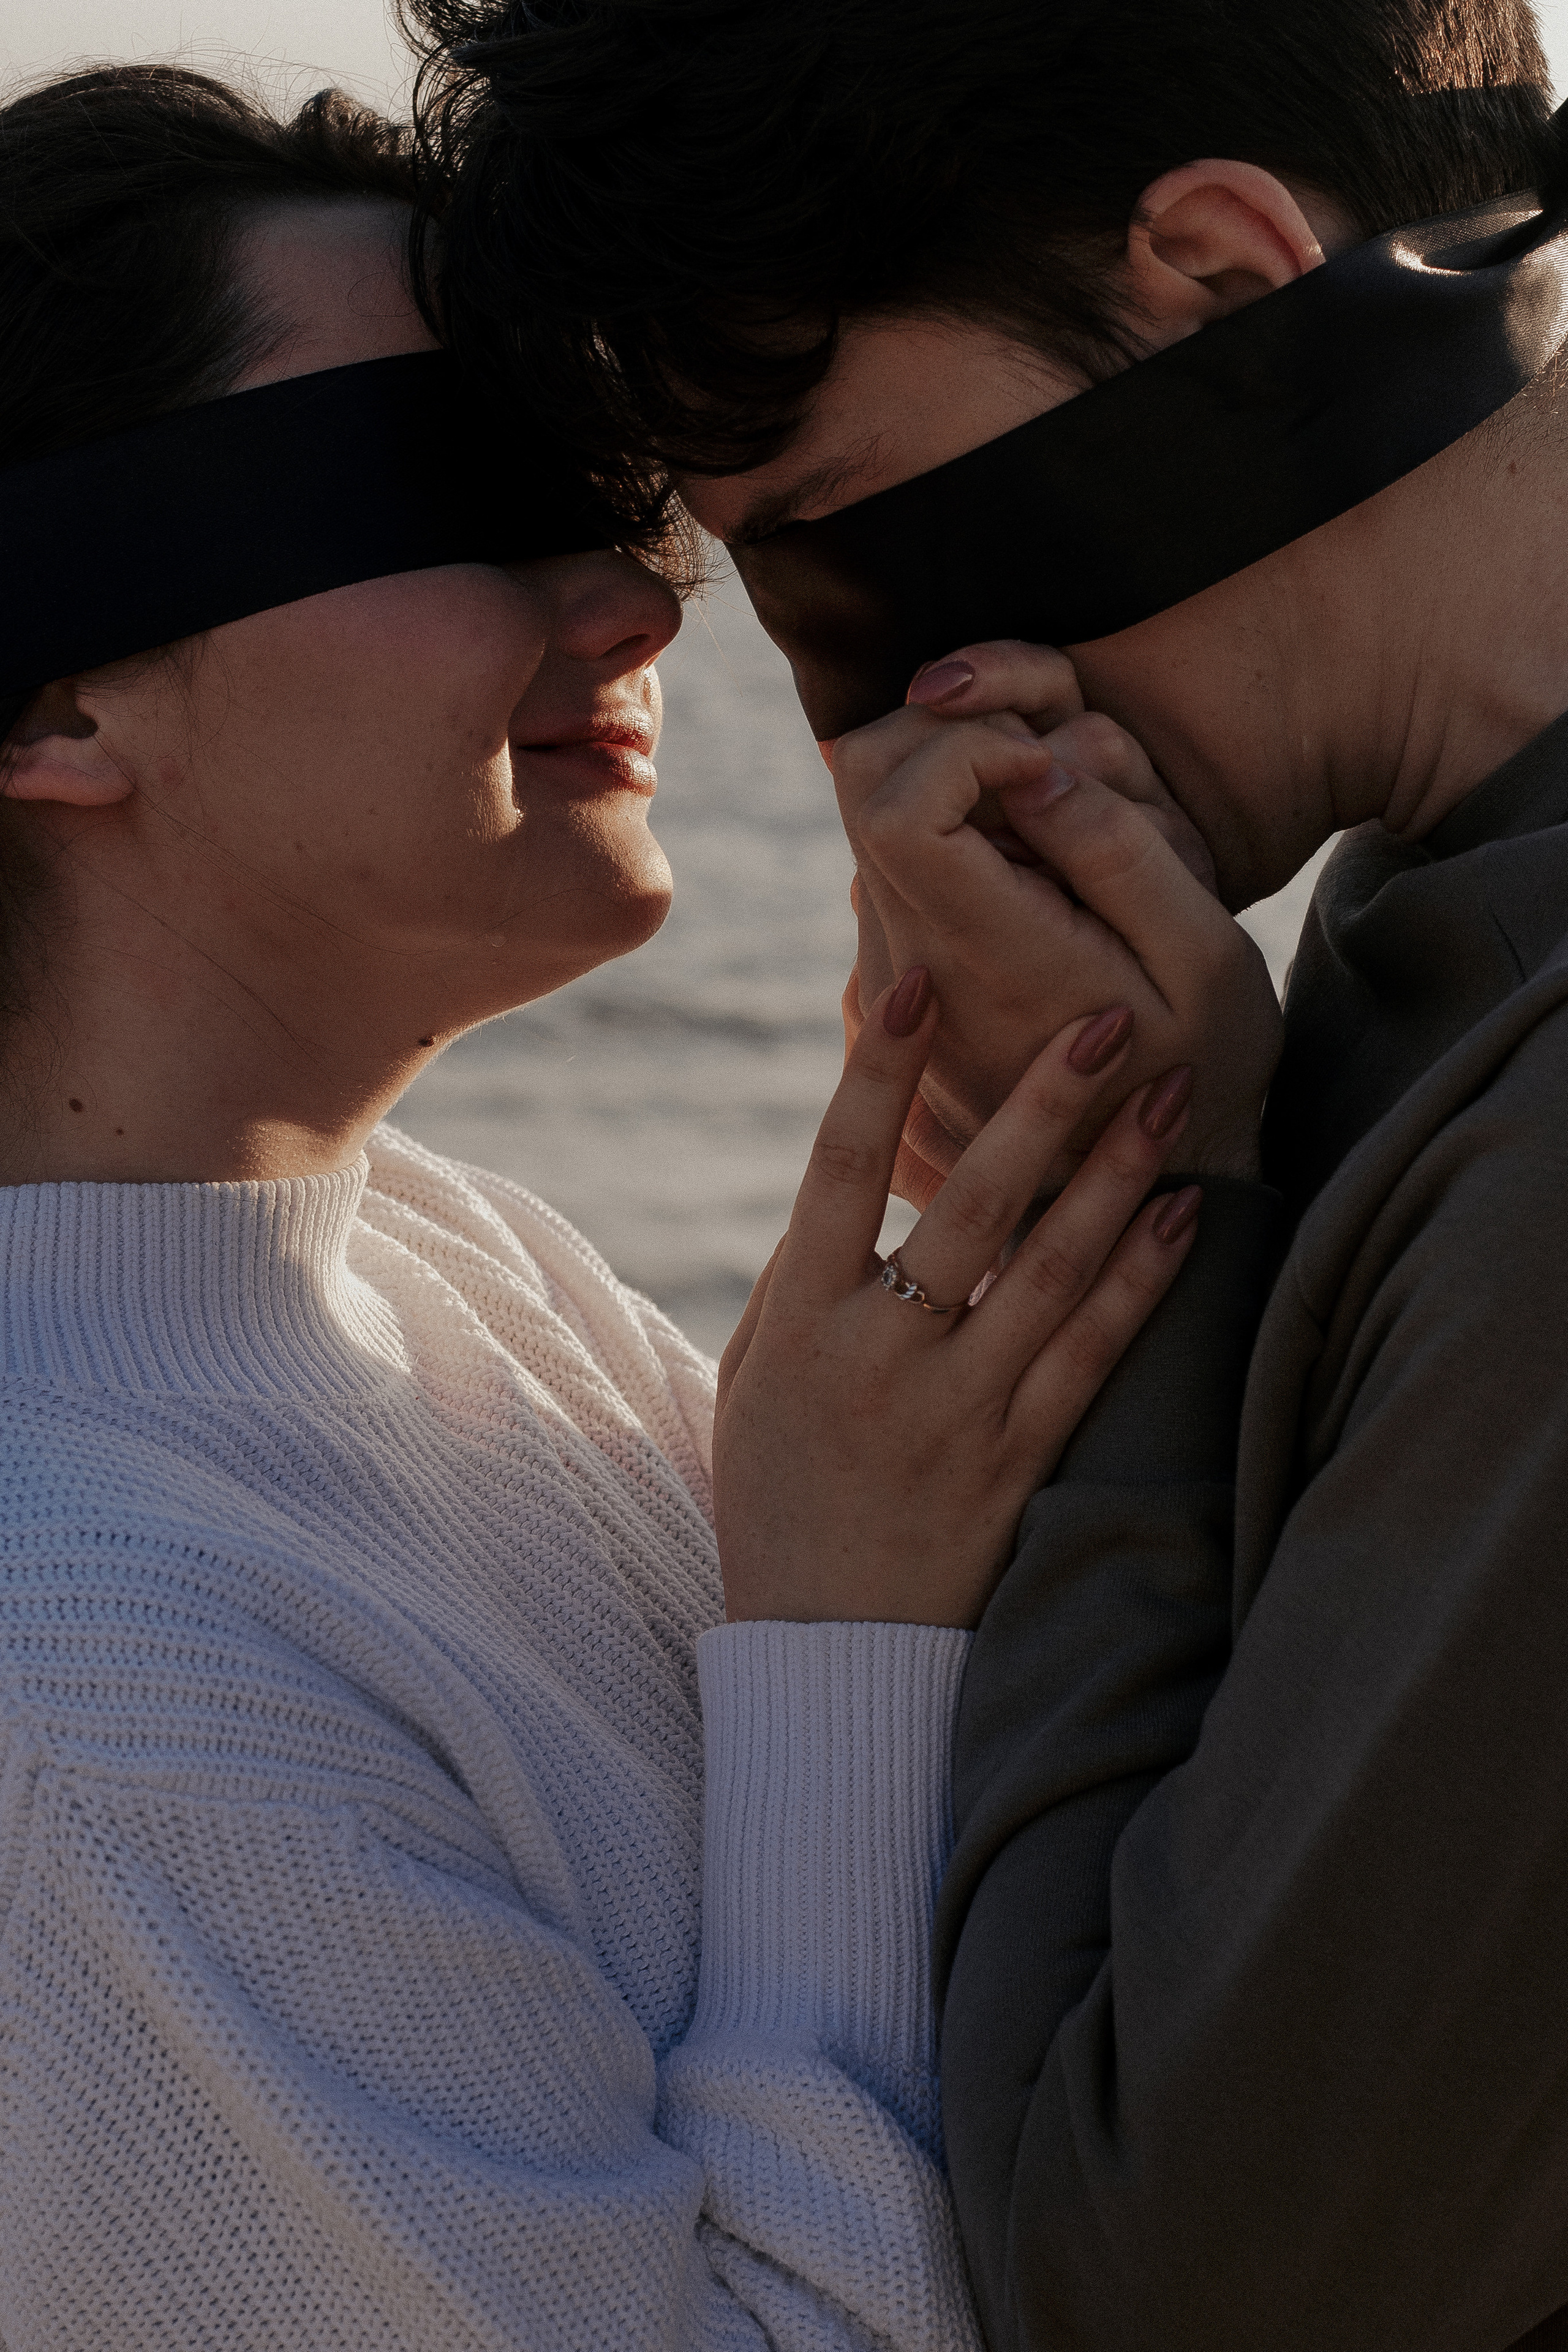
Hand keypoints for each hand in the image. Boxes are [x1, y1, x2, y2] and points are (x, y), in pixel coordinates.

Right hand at [714, 970, 1202, 1628]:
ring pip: (1051, 1274)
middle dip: (1041, 1105)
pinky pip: (1093, 1356)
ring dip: (1115, 1175)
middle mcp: (881, 1358)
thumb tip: (857, 1170)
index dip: (875, 1076)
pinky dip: (1142, 1280)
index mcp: (802, 1324)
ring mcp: (957, 1413)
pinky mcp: (1021, 1464)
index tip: (910, 984)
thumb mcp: (756, 1380)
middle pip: (971, 1209)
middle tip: (1105, 1018)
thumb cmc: (781, 1498)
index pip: (836, 1173)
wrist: (827, 1658)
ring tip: (1170, 1091)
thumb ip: (804, 1278)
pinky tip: (1183, 1213)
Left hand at [835, 640, 1280, 1181]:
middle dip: (950, 732)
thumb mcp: (1207, 957)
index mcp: (986, 960)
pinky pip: (893, 857)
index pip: (893, 810)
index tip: (1045, 763)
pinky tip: (1035, 861)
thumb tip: (1029, 774)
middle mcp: (913, 967)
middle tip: (1046, 761)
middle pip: (863, 784)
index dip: (964, 746)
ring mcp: (888, 976)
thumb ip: (1120, 854)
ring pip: (873, 808)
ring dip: (956, 776)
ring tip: (1056, 819)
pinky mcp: (892, 977)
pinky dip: (952, 824)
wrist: (1156, 1171)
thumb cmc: (1205, 1060)